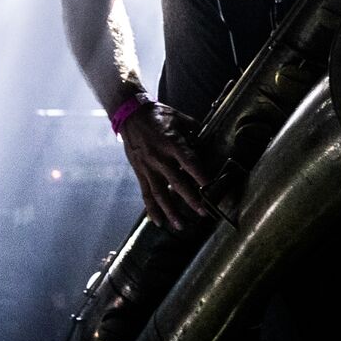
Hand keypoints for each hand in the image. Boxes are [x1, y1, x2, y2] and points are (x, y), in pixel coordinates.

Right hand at [118, 102, 210, 230]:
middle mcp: (160, 158)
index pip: (190, 163)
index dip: (200, 176)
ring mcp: (148, 167)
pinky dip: (151, 209)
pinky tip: (158, 222)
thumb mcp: (178, 117)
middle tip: (202, 213)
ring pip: (160, 194)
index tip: (210, 189)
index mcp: (172, 143)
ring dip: (170, 211)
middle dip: (191, 199)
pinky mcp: (139, 172)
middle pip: (177, 183)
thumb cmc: (157, 115)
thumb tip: (206, 137)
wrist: (130, 115)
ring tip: (180, 225)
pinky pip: (146, 194)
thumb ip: (194, 129)